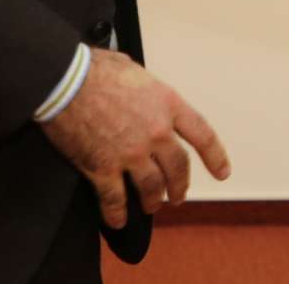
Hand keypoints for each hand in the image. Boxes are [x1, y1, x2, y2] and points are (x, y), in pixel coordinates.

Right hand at [39, 48, 228, 228]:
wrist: (66, 81)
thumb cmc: (96, 69)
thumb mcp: (136, 71)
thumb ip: (148, 90)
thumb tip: (144, 95)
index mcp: (167, 104)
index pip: (202, 135)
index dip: (215, 156)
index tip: (222, 172)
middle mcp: (155, 132)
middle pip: (178, 167)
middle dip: (180, 185)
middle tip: (179, 196)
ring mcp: (130, 153)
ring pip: (151, 187)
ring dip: (153, 200)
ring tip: (151, 206)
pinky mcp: (102, 167)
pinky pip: (114, 198)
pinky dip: (117, 213)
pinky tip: (118, 220)